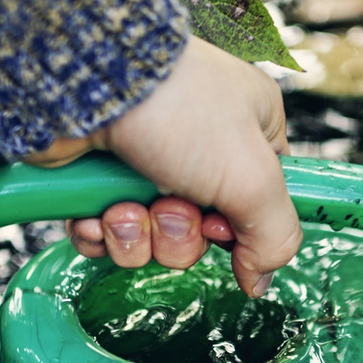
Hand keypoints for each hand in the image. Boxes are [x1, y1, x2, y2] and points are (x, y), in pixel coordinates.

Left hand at [30, 37, 299, 296]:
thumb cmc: (177, 109)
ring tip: (123, 206)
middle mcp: (199, 148)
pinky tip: (94, 212)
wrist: (86, 82)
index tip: (222, 227)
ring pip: (151, 239)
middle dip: (179, 235)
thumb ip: (276, 235)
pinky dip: (100, 233)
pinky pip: (106, 234)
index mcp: (249, 133)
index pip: (261, 203)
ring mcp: (145, 162)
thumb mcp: (252, 176)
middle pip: (202, 233)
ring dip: (136, 236)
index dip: (241, 229)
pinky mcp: (97, 178)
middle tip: (167, 206)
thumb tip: (260, 280)